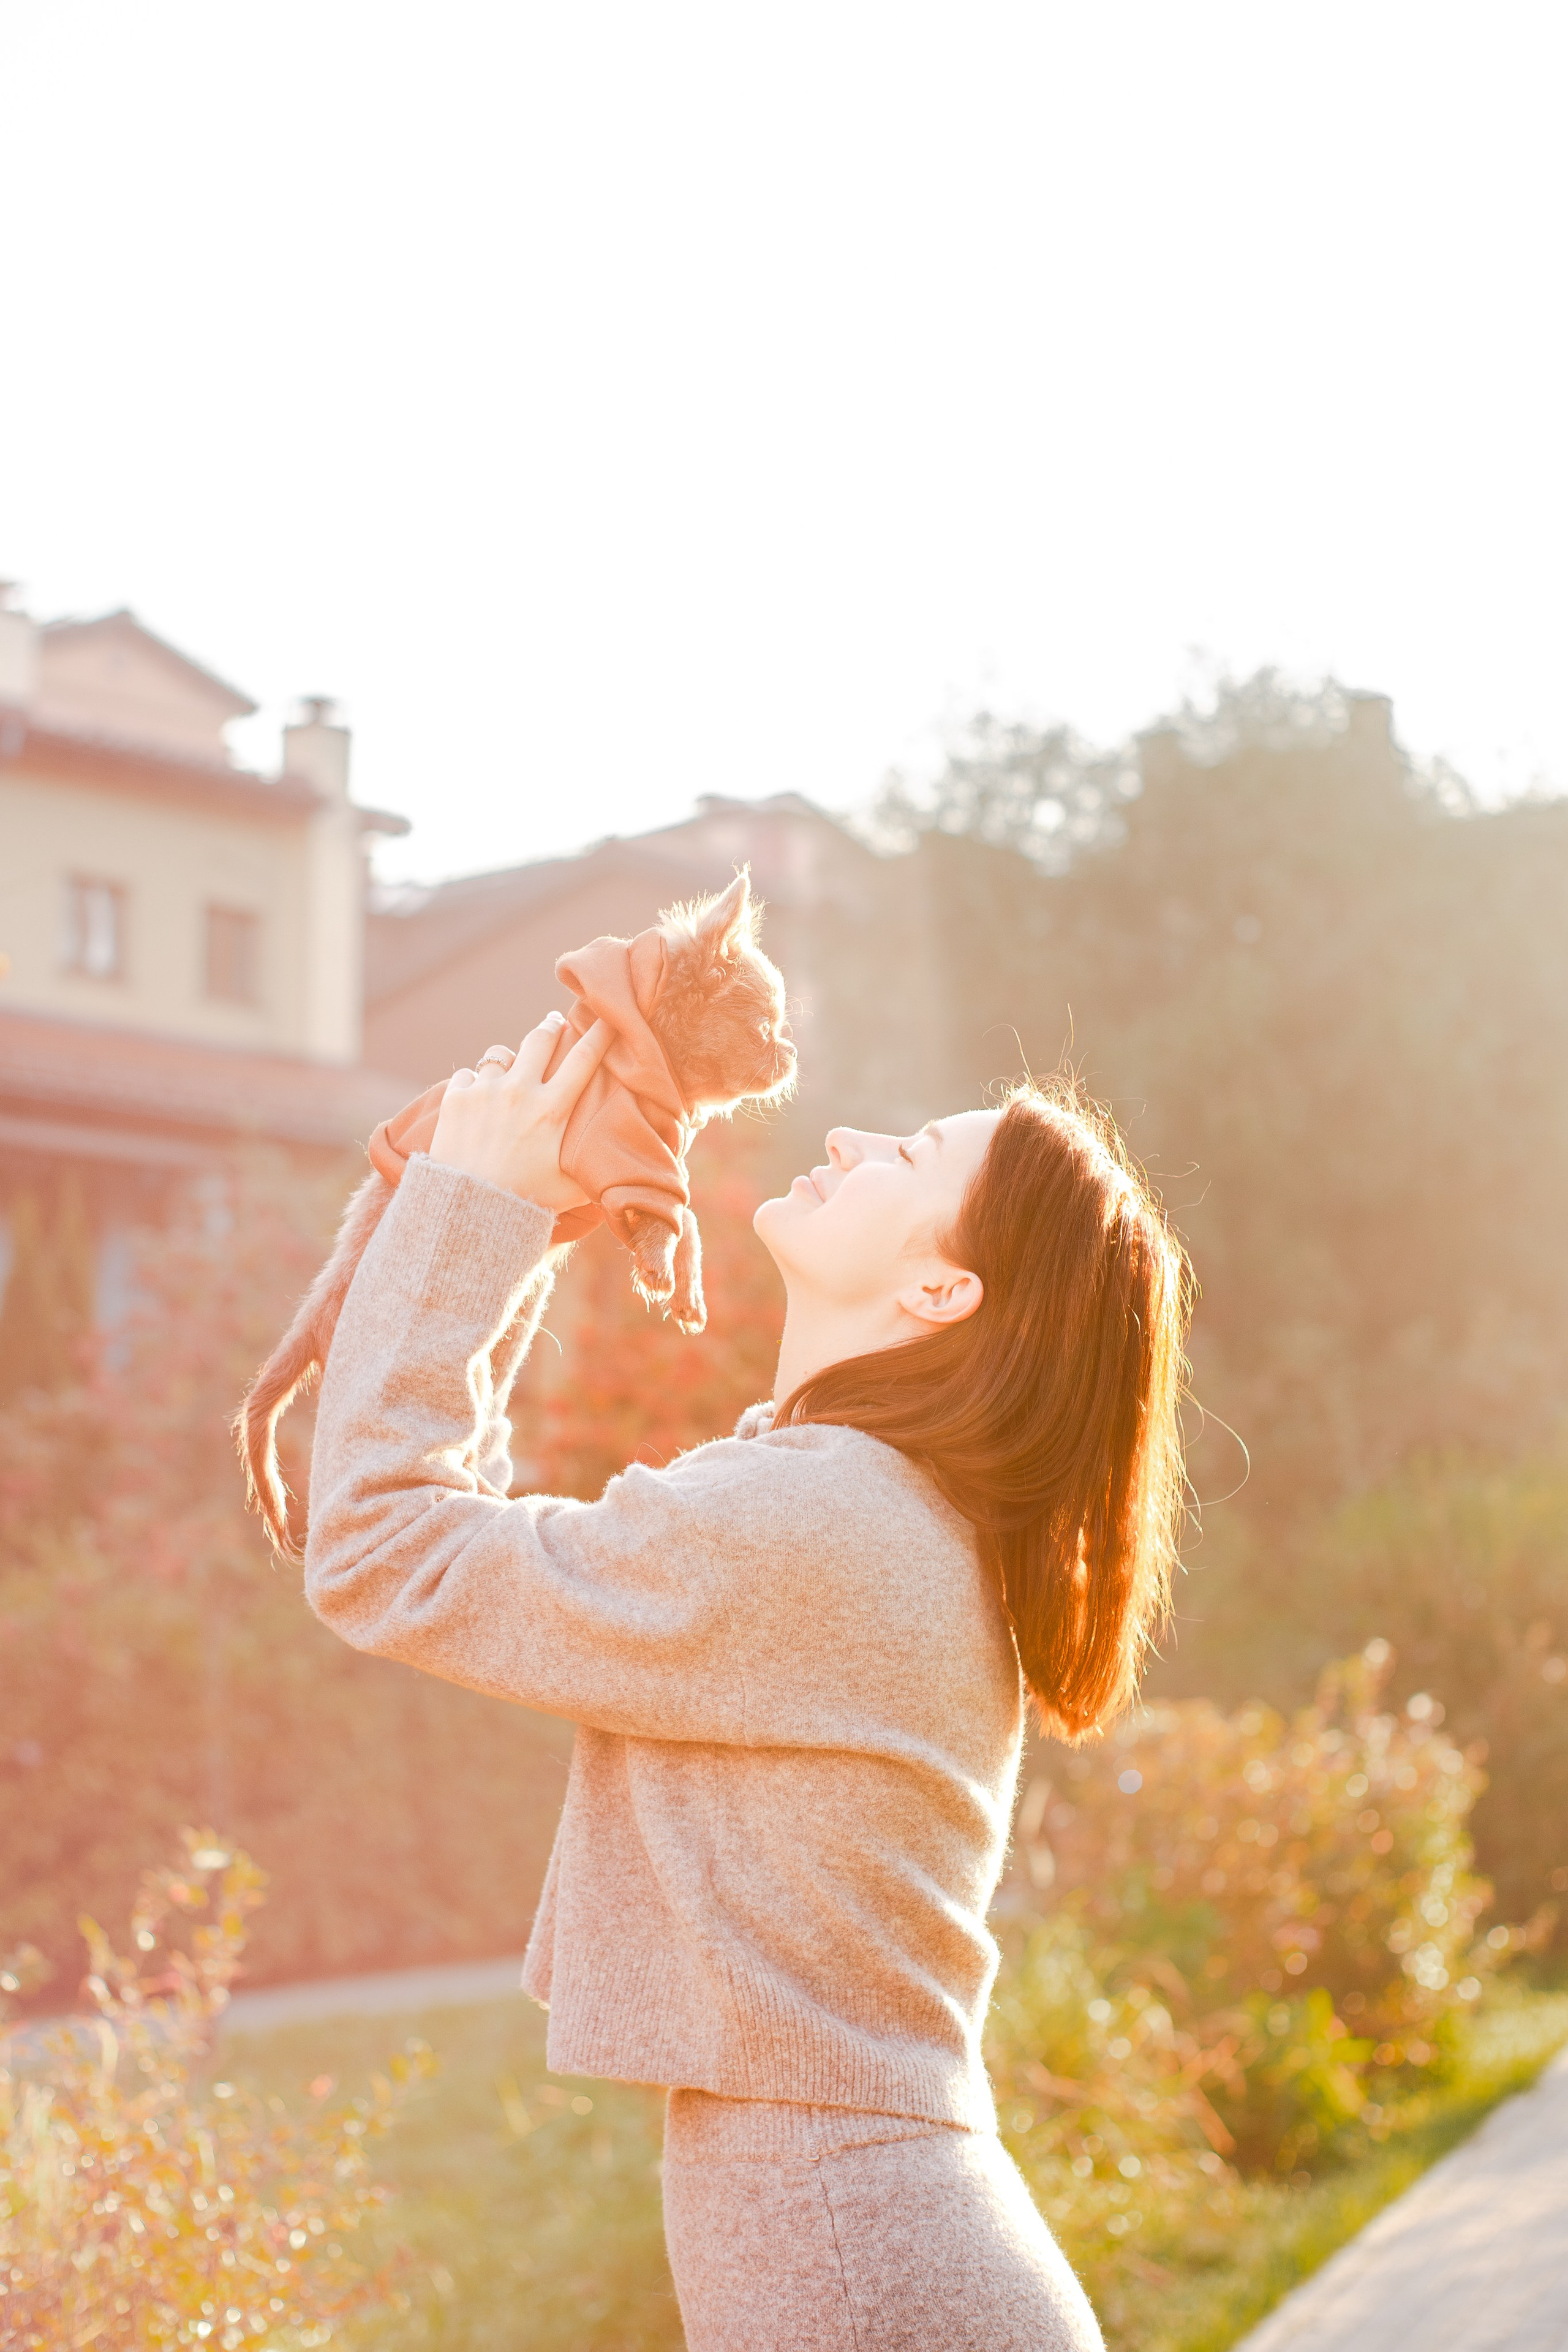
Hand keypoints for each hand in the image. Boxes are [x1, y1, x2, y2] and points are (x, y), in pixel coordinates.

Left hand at [429, 1012, 611, 1209]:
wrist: (467, 1211)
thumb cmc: (525, 1202)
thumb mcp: (572, 1186)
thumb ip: (598, 1168)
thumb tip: (630, 1165)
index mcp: (552, 1110)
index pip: (583, 1058)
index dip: (599, 1034)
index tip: (607, 1019)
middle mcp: (520, 1091)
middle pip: (541, 1038)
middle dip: (551, 1027)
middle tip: (555, 1024)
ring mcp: (485, 1091)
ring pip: (500, 1053)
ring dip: (508, 1059)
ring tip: (510, 1068)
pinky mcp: (456, 1098)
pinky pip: (467, 1075)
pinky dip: (473, 1084)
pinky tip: (477, 1101)